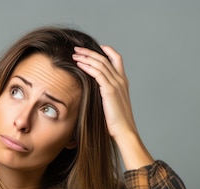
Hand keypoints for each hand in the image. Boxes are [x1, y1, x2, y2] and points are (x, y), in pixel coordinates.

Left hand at [73, 46, 153, 168]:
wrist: (124, 131)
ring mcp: (116, 84)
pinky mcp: (110, 90)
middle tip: (77, 49)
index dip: (108, 51)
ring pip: (100, 64)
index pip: (117, 59)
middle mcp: (121, 80)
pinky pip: (97, 73)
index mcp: (123, 82)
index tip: (98, 46)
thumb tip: (91, 96)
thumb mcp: (110, 106)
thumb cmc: (116, 123)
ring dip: (86, 57)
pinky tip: (79, 64)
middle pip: (105, 59)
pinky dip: (88, 66)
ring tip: (74, 54)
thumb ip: (104, 97)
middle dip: (90, 52)